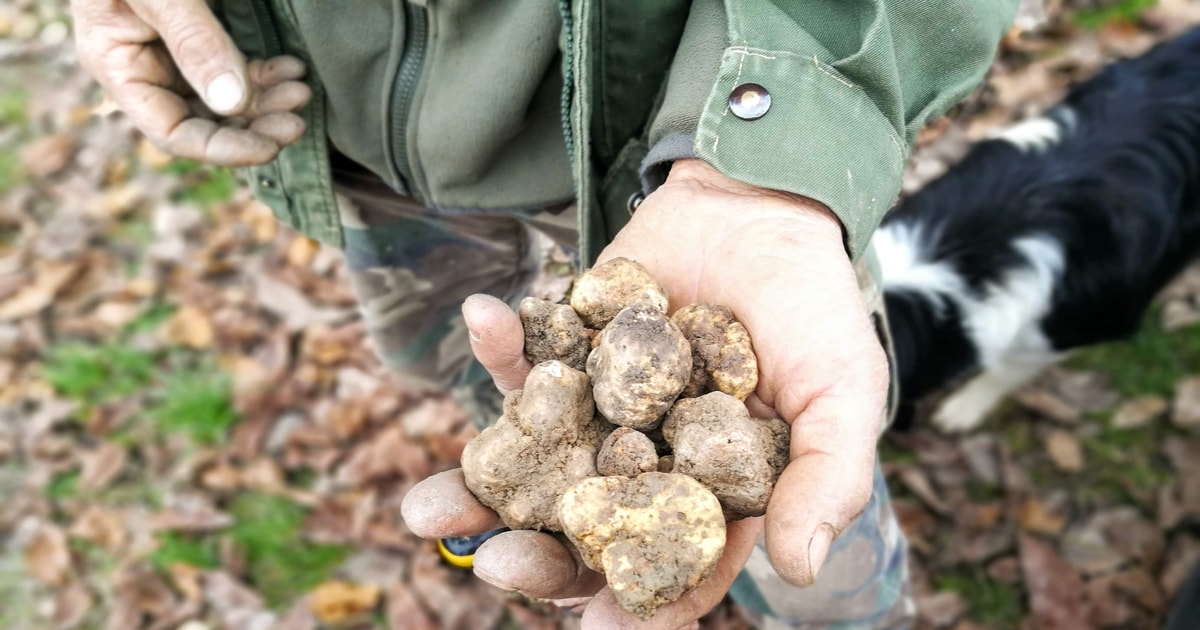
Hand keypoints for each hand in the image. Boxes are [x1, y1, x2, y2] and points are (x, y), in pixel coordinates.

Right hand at [73, 0, 311, 165]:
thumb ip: (195, 42)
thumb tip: (232, 103)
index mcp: (118, 65)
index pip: (171, 131)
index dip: (222, 148)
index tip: (271, 147)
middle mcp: (144, 67)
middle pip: (204, 121)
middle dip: (254, 124)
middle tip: (298, 120)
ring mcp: (171, 51)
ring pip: (225, 98)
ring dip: (266, 99)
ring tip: (302, 90)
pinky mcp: (198, 33)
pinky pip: (234, 68)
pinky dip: (265, 73)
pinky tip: (293, 67)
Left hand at [402, 159, 889, 626]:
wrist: (765, 204)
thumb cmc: (813, 307)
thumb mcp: (841, 393)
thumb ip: (826, 478)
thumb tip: (798, 570)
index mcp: (708, 495)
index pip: (670, 566)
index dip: (639, 602)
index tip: (601, 626)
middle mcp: (643, 464)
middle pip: (583, 531)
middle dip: (537, 556)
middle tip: (498, 565)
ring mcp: (596, 410)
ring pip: (532, 466)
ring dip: (476, 489)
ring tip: (426, 512)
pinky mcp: (566, 352)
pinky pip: (523, 361)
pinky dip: (498, 346)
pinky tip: (481, 319)